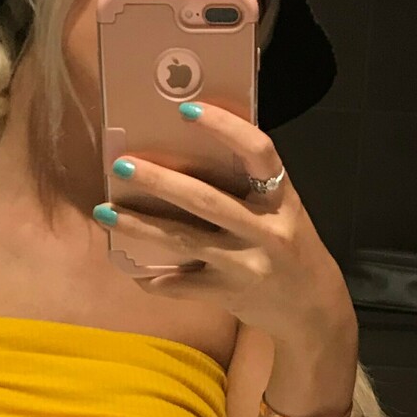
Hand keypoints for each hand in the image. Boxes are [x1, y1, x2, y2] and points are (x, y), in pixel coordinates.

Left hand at [93, 100, 353, 351]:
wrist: (311, 307)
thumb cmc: (287, 245)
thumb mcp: (280, 210)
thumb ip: (247, 185)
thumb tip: (187, 149)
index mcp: (282, 199)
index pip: (260, 153)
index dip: (226, 127)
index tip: (187, 110)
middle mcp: (267, 230)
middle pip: (207, 201)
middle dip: (160, 181)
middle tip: (122, 165)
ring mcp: (247, 265)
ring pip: (184, 241)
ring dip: (140, 226)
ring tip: (105, 211)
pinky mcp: (230, 294)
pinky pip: (182, 285)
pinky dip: (154, 278)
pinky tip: (132, 268)